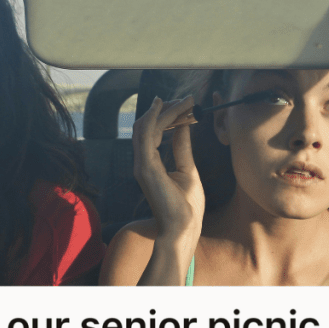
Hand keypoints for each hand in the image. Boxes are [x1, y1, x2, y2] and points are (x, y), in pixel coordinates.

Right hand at [132, 96, 204, 238]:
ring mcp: (141, 165)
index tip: (183, 106)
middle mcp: (142, 163)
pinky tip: (165, 108)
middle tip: (185, 100)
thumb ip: (181, 147)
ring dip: (164, 111)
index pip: (151, 133)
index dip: (165, 116)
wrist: (183, 227)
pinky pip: (145, 136)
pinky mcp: (145, 168)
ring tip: (183, 102)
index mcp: (150, 164)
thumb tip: (183, 126)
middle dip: (164, 110)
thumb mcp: (187, 169)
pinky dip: (154, 119)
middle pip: (145, 126)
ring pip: (145, 127)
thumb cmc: (186, 206)